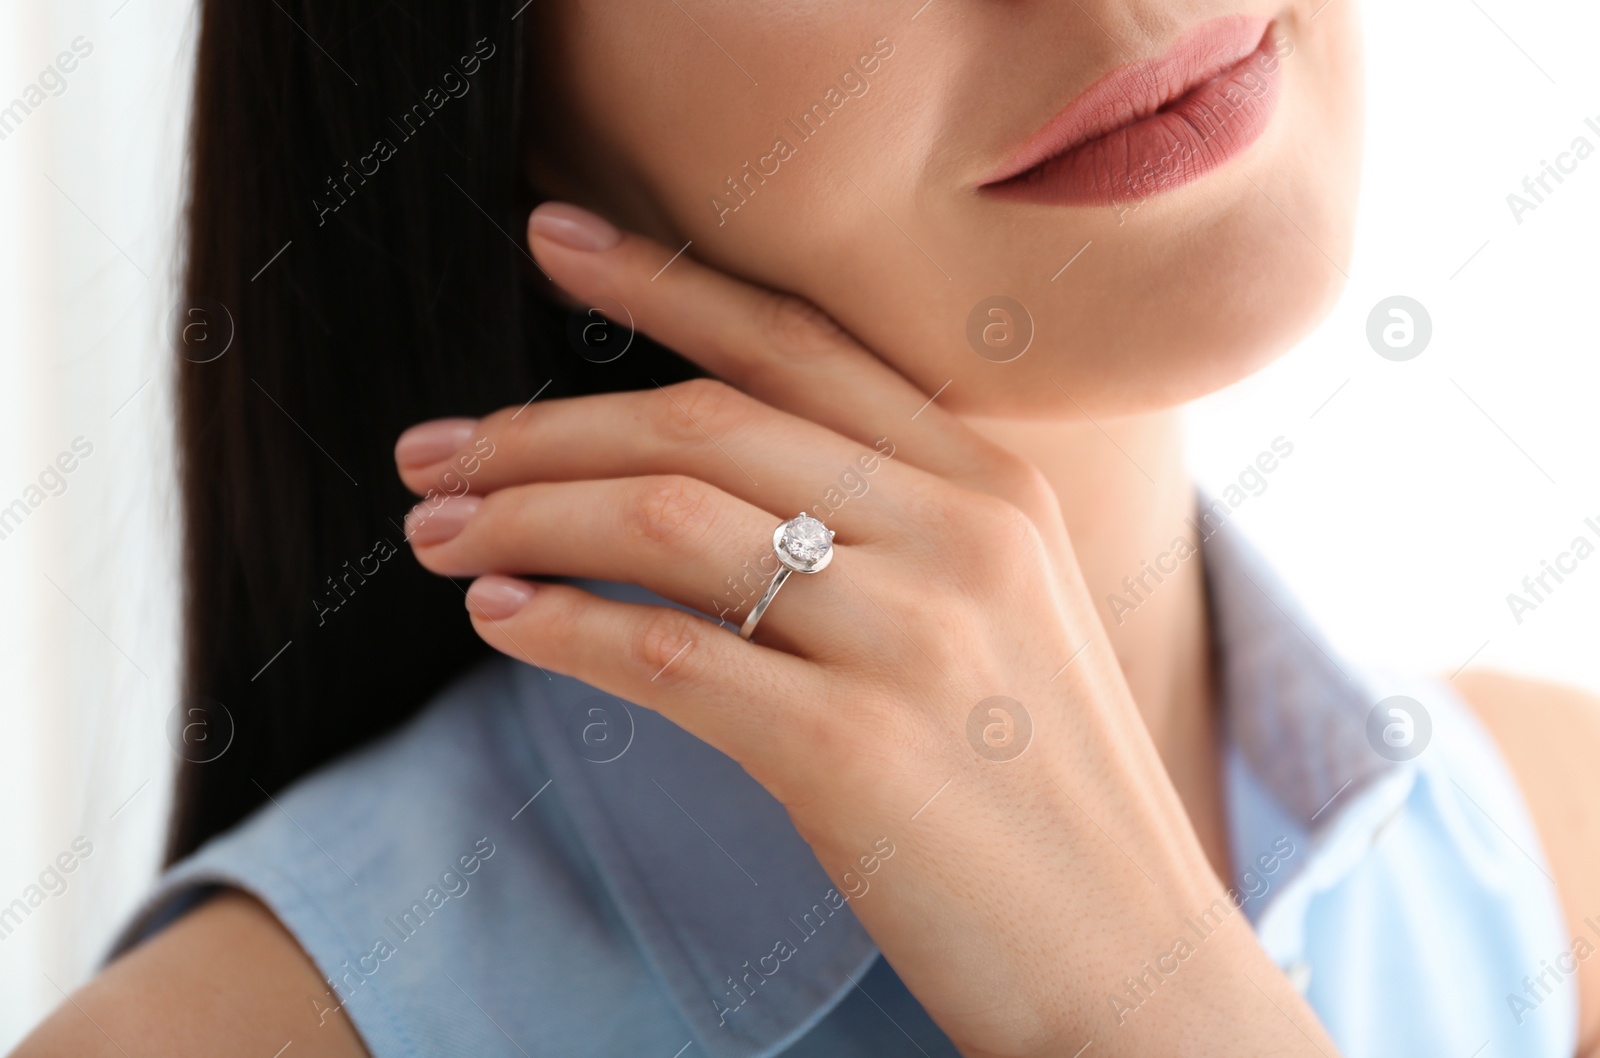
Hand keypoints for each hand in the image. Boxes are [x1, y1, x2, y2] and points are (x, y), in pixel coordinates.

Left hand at [393, 204, 1338, 1057]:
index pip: (794, 343)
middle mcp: (959, 533)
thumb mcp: (1000, 612)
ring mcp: (912, 637)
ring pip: (666, 519)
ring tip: (438, 535)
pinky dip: (560, 626)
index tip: (548, 240)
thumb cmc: (1041, 787)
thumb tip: (700, 476)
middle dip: (539, 426)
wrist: (1128, 957)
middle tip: (432, 451)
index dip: (659, 281)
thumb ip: (892, 522)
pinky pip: (665, 652)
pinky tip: (498, 622)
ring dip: (524, 518)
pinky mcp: (854, 750)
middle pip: (703, 423)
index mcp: (990, 485)